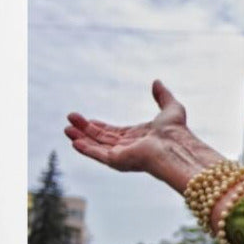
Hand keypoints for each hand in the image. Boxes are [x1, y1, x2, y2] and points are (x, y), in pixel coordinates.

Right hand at [65, 80, 223, 192]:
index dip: (100, 127)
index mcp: (139, 138)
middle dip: (85, 130)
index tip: (87, 120)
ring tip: (66, 129)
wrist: (176, 146)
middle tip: (70, 121)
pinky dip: (86, 149)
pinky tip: (74, 142)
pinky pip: (98, 155)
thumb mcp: (171, 108)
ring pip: (97, 147)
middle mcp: (129, 148)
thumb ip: (162, 96)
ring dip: (81, 138)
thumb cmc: (176, 131)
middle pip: (102, 139)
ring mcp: (123, 156)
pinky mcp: (118, 161)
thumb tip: (157, 81)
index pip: (115, 133)